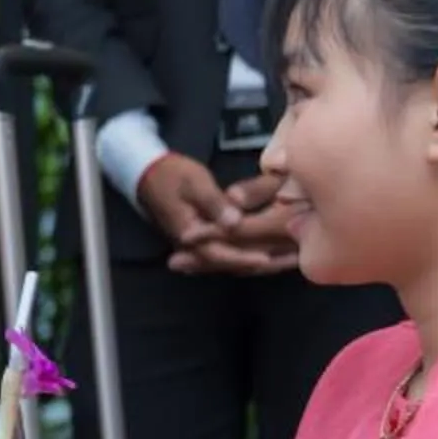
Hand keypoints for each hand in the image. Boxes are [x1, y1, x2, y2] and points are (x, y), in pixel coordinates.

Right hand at [147, 160, 293, 276]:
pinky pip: (228, 253)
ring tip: (286, 261)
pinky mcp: (204, 239)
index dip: (243, 257)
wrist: (148, 174)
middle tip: (289, 263)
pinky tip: (266, 256)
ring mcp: (198, 245)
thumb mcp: (194, 183)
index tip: (267, 258)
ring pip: (230, 260)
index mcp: (190, 234)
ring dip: (257, 262)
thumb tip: (234, 222)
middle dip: (259, 264)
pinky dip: (247, 255)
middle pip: (229, 263)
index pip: (219, 253)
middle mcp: (194, 246)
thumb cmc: (172, 174)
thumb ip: (214, 203)